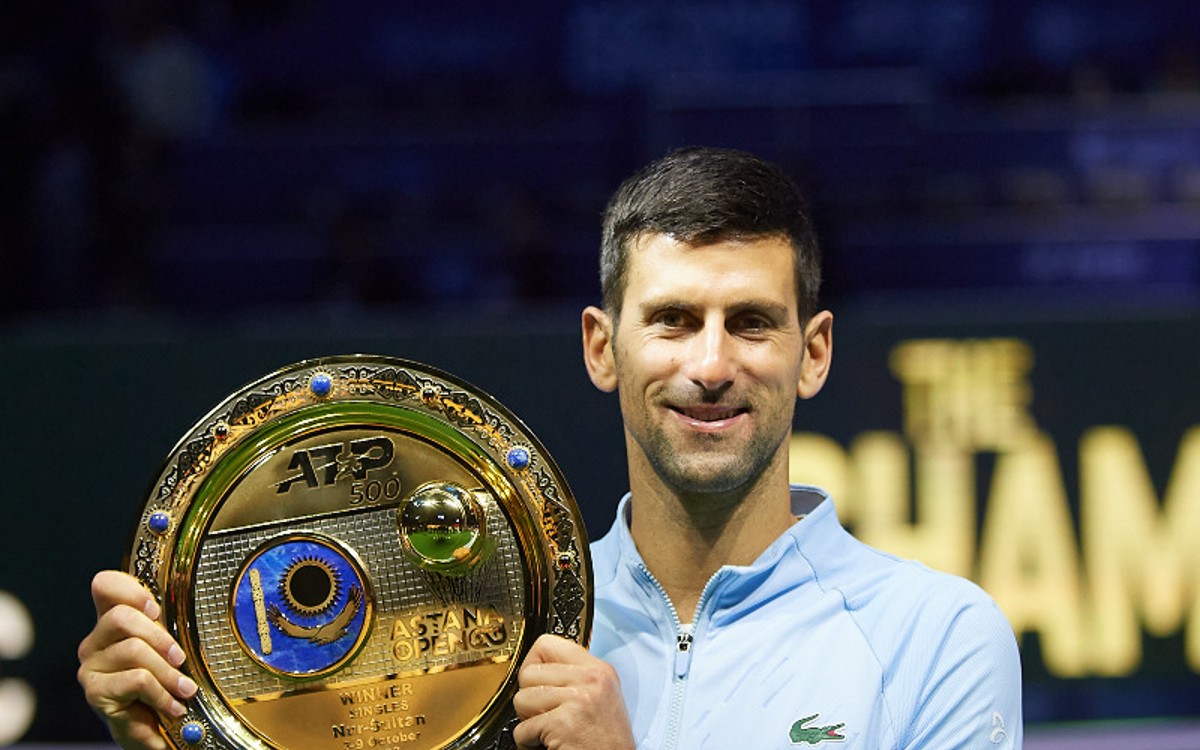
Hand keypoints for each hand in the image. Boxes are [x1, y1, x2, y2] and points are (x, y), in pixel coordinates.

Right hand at [77, 571, 197, 749]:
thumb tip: (190, 604)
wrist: (155, 729)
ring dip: (168, 672)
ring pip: (133, 650)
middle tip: (180, 658)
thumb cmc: (165, 683)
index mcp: (115, 622)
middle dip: (159, 636)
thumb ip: (168, 626)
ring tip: (185, 690)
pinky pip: (137, 680)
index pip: (105, 586)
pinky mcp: (95, 691)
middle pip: (120, 617)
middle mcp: (97, 640)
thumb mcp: (170, 649)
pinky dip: (162, 693)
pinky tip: (173, 706)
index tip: (156, 609)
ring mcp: (92, 666)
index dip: (129, 589)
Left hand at [512, 634, 634, 749]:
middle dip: (529, 697)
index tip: (537, 681)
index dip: (534, 664)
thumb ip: (575, 676)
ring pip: (521, 699)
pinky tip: (547, 744)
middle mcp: (591, 680)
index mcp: (599, 669)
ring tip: (547, 730)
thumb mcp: (602, 697)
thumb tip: (539, 666)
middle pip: (528, 672)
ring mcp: (578, 699)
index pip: (546, 643)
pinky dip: (528, 743)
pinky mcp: (564, 723)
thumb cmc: (607, 742)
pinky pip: (522, 729)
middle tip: (545, 714)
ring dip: (528, 721)